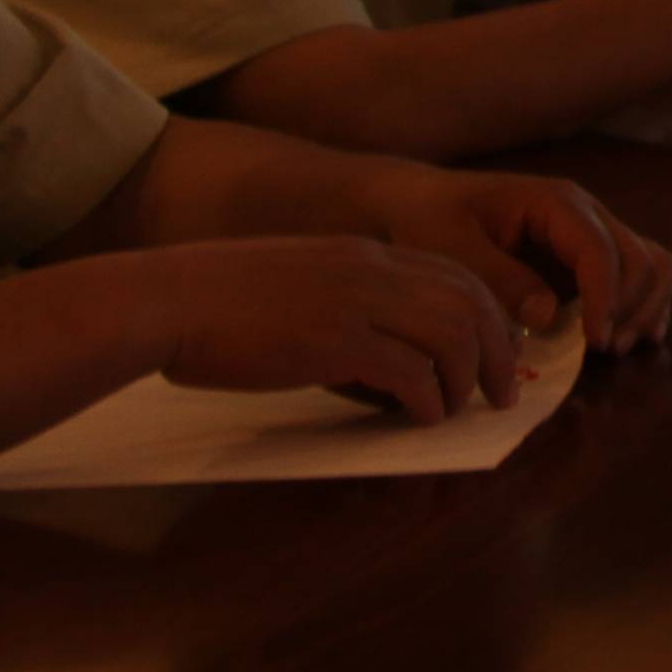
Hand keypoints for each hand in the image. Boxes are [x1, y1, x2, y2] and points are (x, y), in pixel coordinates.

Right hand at [124, 236, 526, 420]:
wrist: (168, 301)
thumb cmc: (218, 302)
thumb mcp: (299, 282)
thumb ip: (347, 300)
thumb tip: (382, 351)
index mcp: (365, 253)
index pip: (456, 275)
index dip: (488, 315)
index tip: (498, 350)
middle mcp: (373, 270)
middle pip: (469, 304)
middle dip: (496, 350)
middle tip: (503, 391)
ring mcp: (356, 303)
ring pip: (452, 335)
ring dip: (468, 377)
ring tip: (463, 409)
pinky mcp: (336, 343)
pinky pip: (409, 371)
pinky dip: (429, 397)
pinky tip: (424, 417)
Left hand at [371, 170, 671, 350]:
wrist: (422, 202)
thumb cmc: (430, 221)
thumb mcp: (449, 248)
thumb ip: (498, 278)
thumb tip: (548, 314)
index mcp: (557, 204)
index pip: (601, 250)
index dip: (606, 298)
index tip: (594, 342)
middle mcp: (587, 214)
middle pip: (640, 257)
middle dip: (632, 307)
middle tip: (604, 351)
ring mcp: (593, 233)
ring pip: (651, 263)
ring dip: (645, 307)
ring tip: (618, 347)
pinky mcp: (588, 256)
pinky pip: (637, 274)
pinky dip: (642, 304)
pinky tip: (630, 336)